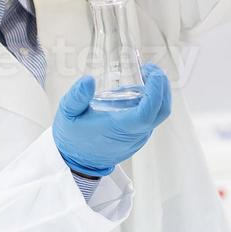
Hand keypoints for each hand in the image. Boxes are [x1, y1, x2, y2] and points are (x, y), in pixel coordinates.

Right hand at [53, 62, 172, 176]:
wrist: (78, 162)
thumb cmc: (73, 137)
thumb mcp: (67, 114)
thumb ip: (77, 96)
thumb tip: (89, 79)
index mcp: (119, 128)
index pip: (148, 111)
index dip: (156, 90)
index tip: (153, 73)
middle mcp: (134, 135)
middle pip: (162, 110)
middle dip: (162, 86)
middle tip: (150, 69)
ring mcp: (139, 137)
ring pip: (158, 114)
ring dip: (155, 93)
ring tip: (139, 79)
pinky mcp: (139, 137)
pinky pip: (151, 118)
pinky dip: (149, 102)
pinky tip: (133, 94)